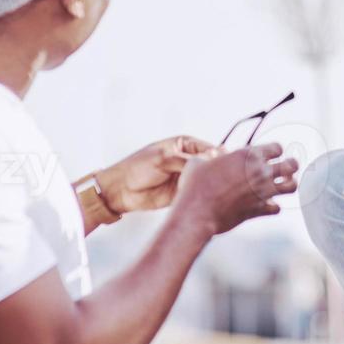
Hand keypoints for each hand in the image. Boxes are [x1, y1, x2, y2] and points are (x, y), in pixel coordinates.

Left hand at [97, 136, 213, 214]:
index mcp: (185, 144)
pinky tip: (205, 198)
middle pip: (210, 165)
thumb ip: (187, 160)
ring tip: (213, 190)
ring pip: (206, 180)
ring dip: (209, 185)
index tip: (222, 166)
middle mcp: (189, 159)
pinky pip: (197, 193)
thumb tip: (211, 160)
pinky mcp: (184, 192)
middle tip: (219, 179)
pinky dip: (201, 195)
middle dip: (215, 171)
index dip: (217, 157)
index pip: (209, 149)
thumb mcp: (164, 159)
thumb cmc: (138, 167)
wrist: (121, 190)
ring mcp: (187, 176)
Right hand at [172, 142, 298, 237]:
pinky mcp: (259, 210)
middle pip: (292, 165)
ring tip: (282, 185)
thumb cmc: (195, 186)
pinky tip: (267, 205)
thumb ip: (211, 156)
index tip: (270, 155)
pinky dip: (273, 206)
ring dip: (288, 185)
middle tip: (286, 168)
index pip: (277, 147)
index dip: (275, 150)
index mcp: (248, 156)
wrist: (196, 213)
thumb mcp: (199, 162)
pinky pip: (277, 208)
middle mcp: (260, 172)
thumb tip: (214, 154)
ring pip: (291, 187)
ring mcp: (263, 192)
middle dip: (291, 165)